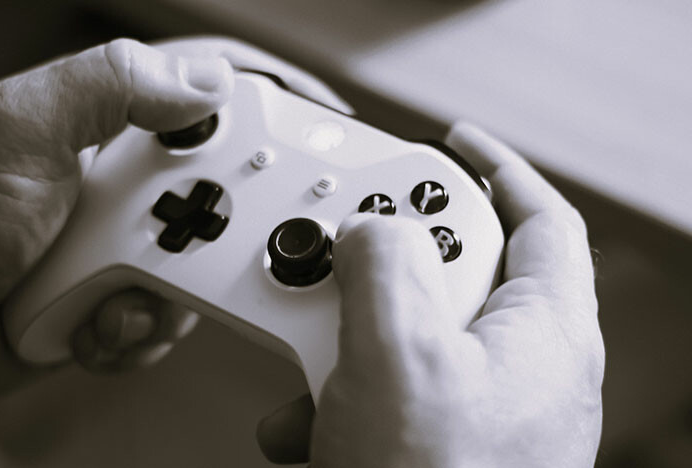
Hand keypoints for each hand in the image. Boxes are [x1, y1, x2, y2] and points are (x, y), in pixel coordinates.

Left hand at [0, 36, 351, 398]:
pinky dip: (136, 336)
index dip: (259, 125)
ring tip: (117, 303)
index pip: (209, 113)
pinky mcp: (117, 303)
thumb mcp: (25, 126)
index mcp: (115, 132)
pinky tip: (96, 328)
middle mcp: (128, 189)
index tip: (304, 141)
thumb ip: (111, 86)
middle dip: (216, 236)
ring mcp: (125, 249)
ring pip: (200, 275)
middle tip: (186, 251)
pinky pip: (164, 324)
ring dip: (166, 300)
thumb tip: (207, 79)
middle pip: (221, 203)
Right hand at [257, 122, 603, 466]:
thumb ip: (384, 268)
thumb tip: (373, 230)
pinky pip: (387, 393)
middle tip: (344, 256)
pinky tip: (305, 425)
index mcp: (544, 336)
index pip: (540, 219)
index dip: (498, 167)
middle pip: (455, 276)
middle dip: (385, 267)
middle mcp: (520, 372)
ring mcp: (479, 412)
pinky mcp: (437, 445)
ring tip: (311, 366)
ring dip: (345, 344)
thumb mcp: (396, 358)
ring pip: (406, 338)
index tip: (453, 138)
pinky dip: (340, 397)